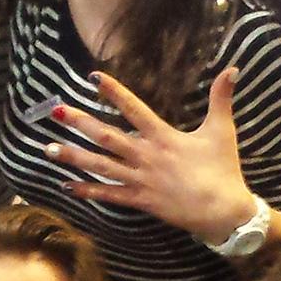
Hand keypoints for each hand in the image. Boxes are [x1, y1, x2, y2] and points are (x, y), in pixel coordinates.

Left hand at [47, 69, 253, 240]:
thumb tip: (232, 68)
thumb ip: (222, 98)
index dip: (114, 92)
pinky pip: (109, 194)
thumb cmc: (223, 170)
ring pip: (100, 166)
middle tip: (55, 111)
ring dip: (73, 157)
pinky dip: (87, 190)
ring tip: (48, 149)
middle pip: (106, 136)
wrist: (224, 211)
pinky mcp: (140, 200)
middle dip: (79, 123)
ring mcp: (140, 180)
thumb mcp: (222, 131)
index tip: (93, 77)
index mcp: (163, 137)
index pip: (134, 108)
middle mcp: (146, 156)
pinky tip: (66, 185)